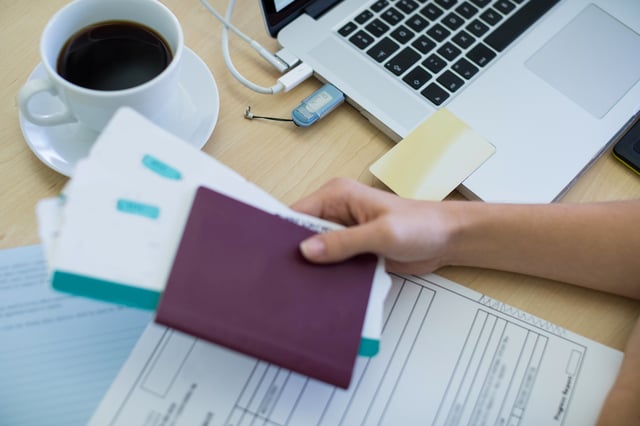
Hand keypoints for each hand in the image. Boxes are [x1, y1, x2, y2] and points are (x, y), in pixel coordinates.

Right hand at [291, 177, 457, 274]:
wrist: (448, 239)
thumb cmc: (422, 225)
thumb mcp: (381, 234)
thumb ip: (343, 243)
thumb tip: (308, 250)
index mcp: (338, 195)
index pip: (297, 212)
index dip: (282, 233)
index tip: (271, 254)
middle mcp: (338, 211)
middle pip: (303, 233)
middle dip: (297, 253)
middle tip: (286, 275)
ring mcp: (345, 231)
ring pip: (316, 250)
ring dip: (314, 265)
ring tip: (303, 284)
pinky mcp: (354, 248)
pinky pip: (332, 262)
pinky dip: (328, 273)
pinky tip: (324, 287)